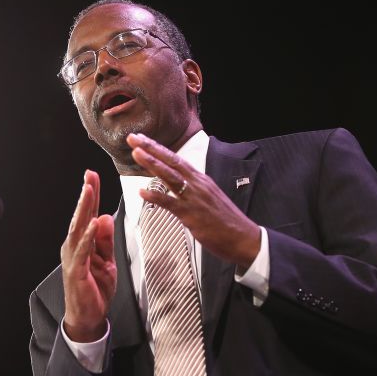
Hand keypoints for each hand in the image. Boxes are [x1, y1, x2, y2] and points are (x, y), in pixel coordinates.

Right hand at [60, 170, 116, 341]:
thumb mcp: (107, 261)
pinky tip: (95, 223)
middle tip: (89, 176)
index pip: (88, 215)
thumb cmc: (95, 289)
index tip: (92, 176)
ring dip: (85, 209)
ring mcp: (73, 258)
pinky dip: (89, 236)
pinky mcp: (76, 271)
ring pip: (79, 229)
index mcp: (81, 243)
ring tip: (90, 191)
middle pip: (81, 216)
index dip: (91, 196)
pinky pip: (83, 250)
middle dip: (86, 195)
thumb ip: (106, 241)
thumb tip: (107, 217)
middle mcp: (73, 247)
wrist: (87, 317)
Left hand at [126, 133, 260, 268]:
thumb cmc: (225, 221)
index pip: (176, 159)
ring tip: (136, 153)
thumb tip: (177, 185)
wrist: (243, 237)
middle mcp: (197, 184)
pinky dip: (156, 196)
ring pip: (170, 177)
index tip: (142, 139)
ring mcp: (194, 198)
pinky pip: (170, 203)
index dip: (158, 148)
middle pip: (171, 162)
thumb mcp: (208, 198)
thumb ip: (192, 189)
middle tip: (133, 138)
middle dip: (151, 148)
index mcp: (201, 180)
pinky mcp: (191, 214)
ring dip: (152, 164)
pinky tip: (142, 192)